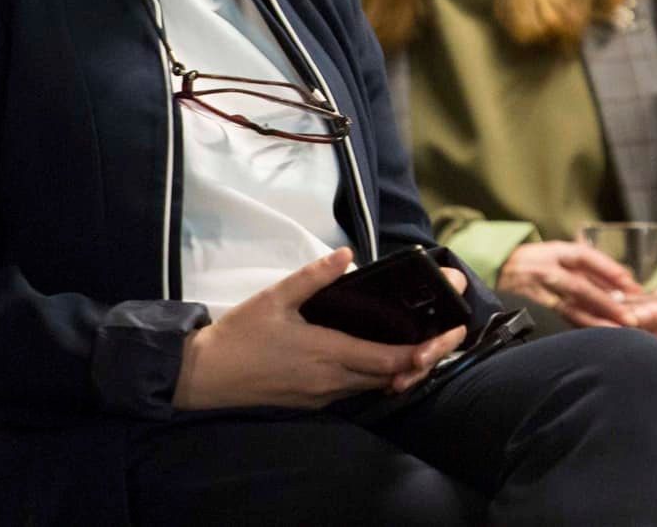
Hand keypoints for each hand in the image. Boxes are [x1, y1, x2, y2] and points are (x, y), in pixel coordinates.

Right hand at [173, 249, 466, 410]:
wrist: (204, 377)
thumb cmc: (240, 335)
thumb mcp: (275, 298)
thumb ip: (313, 277)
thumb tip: (347, 254)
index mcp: (327, 352)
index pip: (390, 359)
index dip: (426, 350)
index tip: (452, 334)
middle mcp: (331, 380)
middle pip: (392, 375)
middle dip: (424, 359)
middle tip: (449, 336)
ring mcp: (323, 395)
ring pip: (375, 385)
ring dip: (403, 369)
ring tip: (426, 344)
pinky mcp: (313, 402)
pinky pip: (355, 390)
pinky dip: (378, 376)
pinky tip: (384, 358)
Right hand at [495, 241, 640, 327]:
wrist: (493, 272)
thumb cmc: (534, 264)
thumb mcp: (554, 255)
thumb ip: (583, 268)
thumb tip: (621, 286)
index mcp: (552, 251)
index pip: (585, 256)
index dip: (609, 270)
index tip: (632, 285)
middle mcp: (542, 269)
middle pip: (579, 286)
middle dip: (607, 303)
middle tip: (630, 317)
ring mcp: (532, 292)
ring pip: (567, 309)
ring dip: (594, 322)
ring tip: (615, 333)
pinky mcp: (525, 311)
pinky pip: (554, 322)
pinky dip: (574, 331)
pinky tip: (590, 341)